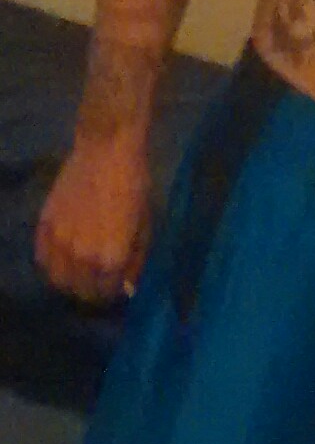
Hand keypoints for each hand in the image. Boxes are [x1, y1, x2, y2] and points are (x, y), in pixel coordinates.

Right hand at [36, 141, 151, 303]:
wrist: (106, 151)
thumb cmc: (134, 184)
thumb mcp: (145, 225)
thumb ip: (135, 259)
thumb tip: (128, 286)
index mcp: (111, 258)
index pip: (107, 293)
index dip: (113, 291)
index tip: (116, 287)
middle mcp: (82, 257)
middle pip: (80, 291)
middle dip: (92, 291)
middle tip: (99, 282)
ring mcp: (59, 243)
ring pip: (57, 280)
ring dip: (69, 282)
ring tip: (80, 274)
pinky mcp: (44, 226)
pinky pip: (42, 258)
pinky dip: (51, 264)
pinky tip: (62, 260)